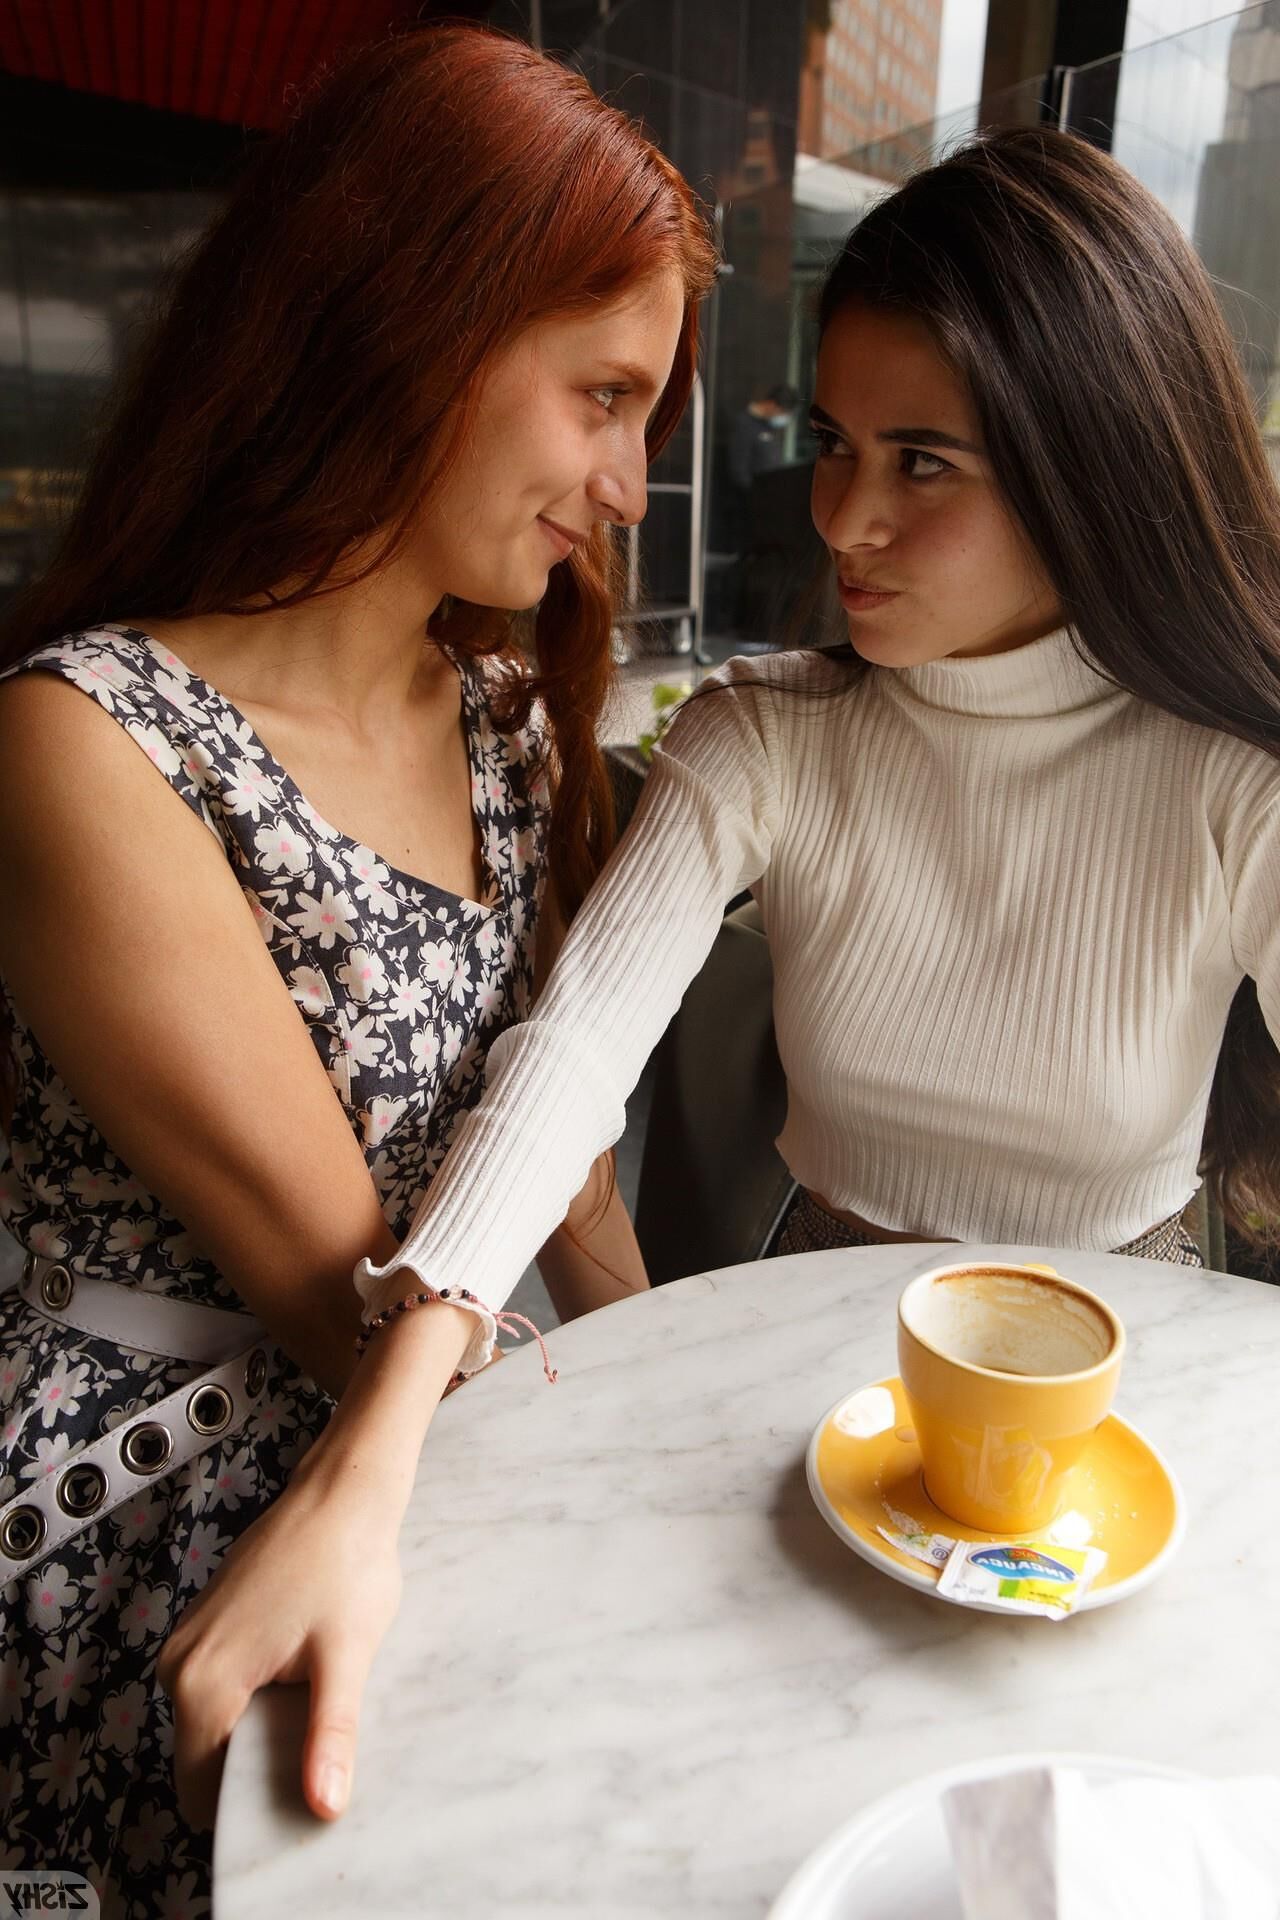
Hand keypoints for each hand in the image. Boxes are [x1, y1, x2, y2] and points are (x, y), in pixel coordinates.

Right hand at [158, 1463, 401, 1829]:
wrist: (340, 1493)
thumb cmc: (345, 1564)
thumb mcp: (345, 1659)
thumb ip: (330, 1738)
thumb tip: (324, 1806)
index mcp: (202, 1682)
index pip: (203, 1791)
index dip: (248, 1811)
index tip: (293, 1808)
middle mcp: (179, 1664)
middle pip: (206, 1760)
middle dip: (256, 1772)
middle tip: (316, 1758)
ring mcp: (189, 1642)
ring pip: (215, 1725)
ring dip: (259, 1733)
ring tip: (313, 1711)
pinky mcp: (206, 1626)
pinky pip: (221, 1689)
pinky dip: (255, 1701)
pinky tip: (300, 1681)